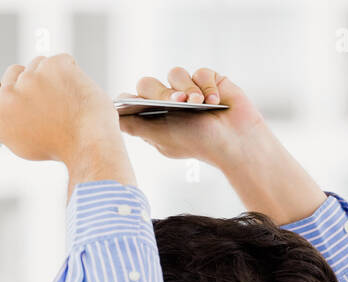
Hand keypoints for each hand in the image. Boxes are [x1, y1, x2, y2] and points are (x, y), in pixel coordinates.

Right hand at [0, 53, 121, 166]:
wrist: (89, 145)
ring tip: (63, 104)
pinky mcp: (55, 65)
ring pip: (37, 65)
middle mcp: (9, 94)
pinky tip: (74, 93)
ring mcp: (32, 77)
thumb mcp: (18, 142)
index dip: (2, 90)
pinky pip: (59, 60)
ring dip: (49, 78)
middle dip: (29, 85)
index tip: (18, 99)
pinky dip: (68, 72)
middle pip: (14, 72)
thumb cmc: (56, 147)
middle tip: (48, 110)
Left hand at [116, 66, 268, 168]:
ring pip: (175, 73)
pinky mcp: (209, 81)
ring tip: (197, 104)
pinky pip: (200, 72)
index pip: (133, 98)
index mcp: (155, 116)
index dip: (129, 98)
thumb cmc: (198, 143)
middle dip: (161, 92)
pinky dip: (207, 87)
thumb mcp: (161, 137)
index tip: (129, 103)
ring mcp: (189, 89)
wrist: (236, 144)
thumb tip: (111, 117)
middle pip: (149, 83)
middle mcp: (170, 100)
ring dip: (186, 88)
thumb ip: (136, 126)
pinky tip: (215, 102)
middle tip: (177, 104)